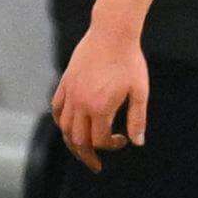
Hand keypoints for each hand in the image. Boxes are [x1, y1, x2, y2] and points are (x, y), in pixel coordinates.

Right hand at [51, 25, 148, 171]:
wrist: (112, 33)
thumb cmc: (130, 61)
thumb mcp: (140, 90)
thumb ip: (137, 118)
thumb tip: (137, 142)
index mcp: (100, 108)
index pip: (100, 140)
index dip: (112, 145)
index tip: (123, 140)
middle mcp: (80, 104)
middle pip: (78, 140)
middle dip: (87, 155)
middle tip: (95, 165)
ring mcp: (70, 94)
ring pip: (64, 127)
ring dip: (72, 142)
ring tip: (81, 150)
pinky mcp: (65, 83)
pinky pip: (57, 109)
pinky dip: (61, 122)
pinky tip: (69, 127)